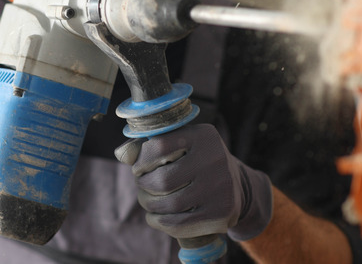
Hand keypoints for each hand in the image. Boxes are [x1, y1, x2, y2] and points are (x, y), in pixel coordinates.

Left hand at [114, 123, 272, 241]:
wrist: (239, 187)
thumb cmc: (200, 161)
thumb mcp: (186, 143)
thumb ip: (155, 144)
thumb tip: (122, 154)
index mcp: (204, 136)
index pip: (159, 146)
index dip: (141, 160)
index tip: (138, 168)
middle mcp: (215, 160)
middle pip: (163, 180)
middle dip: (144, 186)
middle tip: (142, 186)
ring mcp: (220, 189)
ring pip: (169, 204)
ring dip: (149, 205)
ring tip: (147, 201)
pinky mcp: (221, 214)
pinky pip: (179, 224)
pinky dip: (159, 222)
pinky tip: (155, 217)